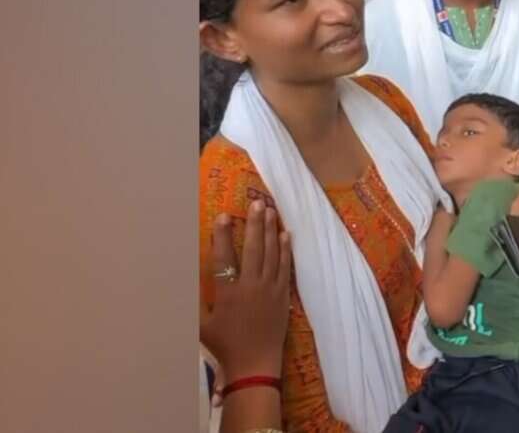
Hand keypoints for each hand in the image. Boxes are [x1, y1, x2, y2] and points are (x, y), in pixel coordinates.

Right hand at [200, 201, 291, 382]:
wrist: (254, 364)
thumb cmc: (224, 344)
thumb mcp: (201, 323)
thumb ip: (194, 298)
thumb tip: (183, 275)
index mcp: (228, 293)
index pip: (225, 257)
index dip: (223, 235)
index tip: (224, 215)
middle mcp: (251, 286)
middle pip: (254, 248)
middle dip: (255, 223)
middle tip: (257, 202)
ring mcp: (270, 289)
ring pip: (272, 254)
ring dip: (271, 230)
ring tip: (271, 211)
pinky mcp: (283, 295)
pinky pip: (285, 267)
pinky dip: (286, 249)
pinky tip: (286, 235)